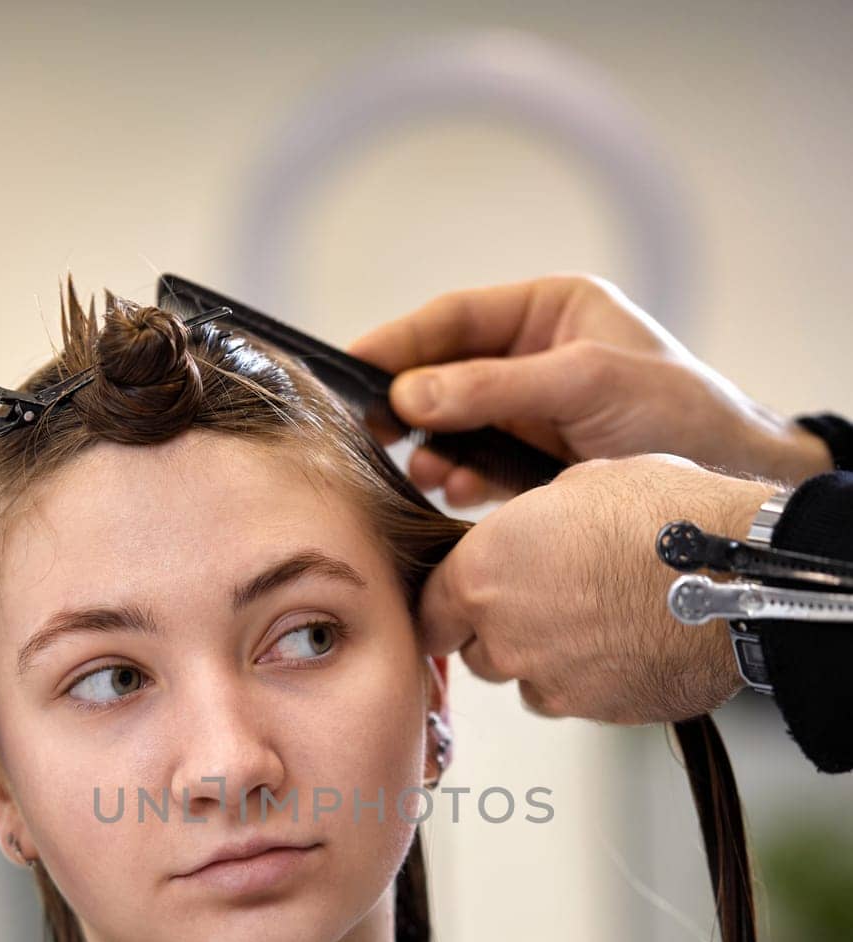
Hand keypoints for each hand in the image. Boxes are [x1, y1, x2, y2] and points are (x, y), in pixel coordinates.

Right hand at [346, 273, 831, 504]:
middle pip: (444, 374)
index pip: (455, 319)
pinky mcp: (532, 468)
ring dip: (431, 451)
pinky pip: (475, 469)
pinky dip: (457, 482)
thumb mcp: (589, 383)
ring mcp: (530, 416)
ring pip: (454, 427)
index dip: (399, 341)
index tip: (351, 367)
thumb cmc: (680, 414)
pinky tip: (451, 494)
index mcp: (549, 312)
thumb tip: (411, 392)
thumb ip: (498, 386)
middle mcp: (532, 359)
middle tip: (368, 432)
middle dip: (406, 404)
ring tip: (423, 473)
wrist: (725, 492)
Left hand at [418, 454, 782, 724]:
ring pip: (525, 678)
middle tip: (549, 598)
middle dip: (500, 630)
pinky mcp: (594, 712)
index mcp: (482, 573)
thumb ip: (529, 525)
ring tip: (598, 619)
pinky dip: (591, 679)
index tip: (463, 602)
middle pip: (476, 649)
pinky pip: (575, 698)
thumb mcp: (580, 484)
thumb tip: (528, 533)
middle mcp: (502, 637)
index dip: (447, 606)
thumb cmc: (662, 515)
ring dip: (546, 657)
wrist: (736, 574)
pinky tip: (627, 644)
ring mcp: (547, 681)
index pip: (428, 611)